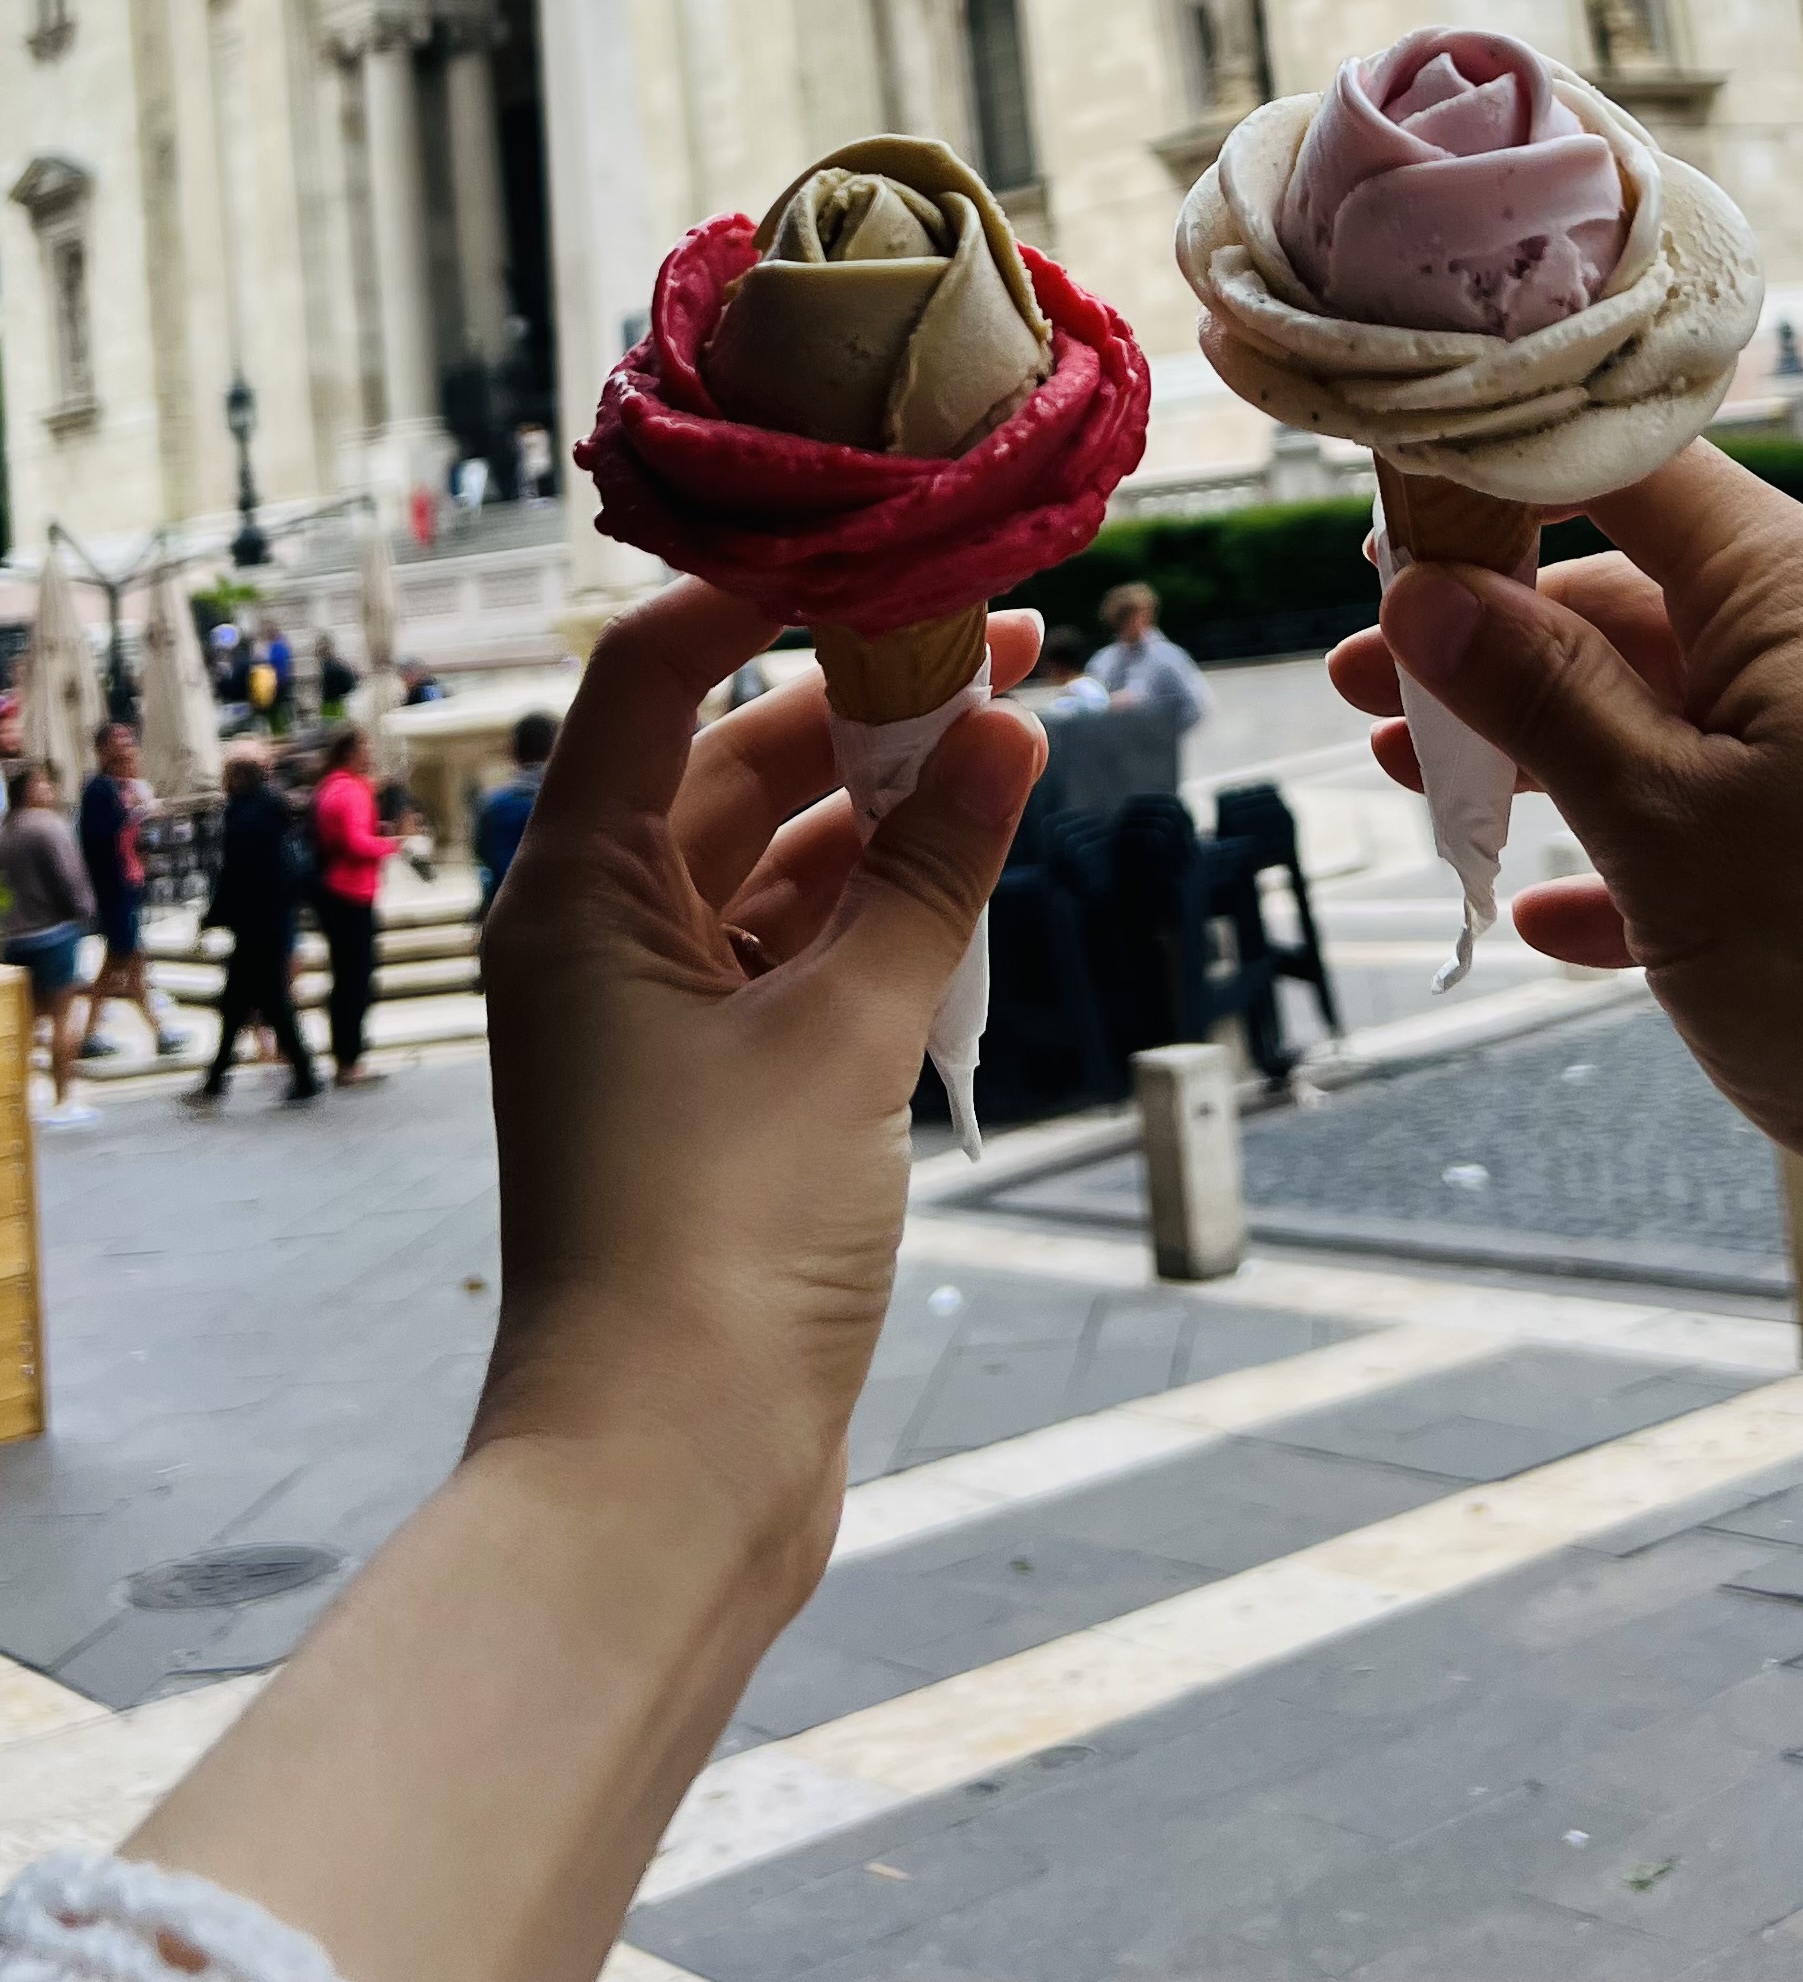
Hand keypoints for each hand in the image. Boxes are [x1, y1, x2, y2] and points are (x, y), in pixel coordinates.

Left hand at [476, 586, 1045, 1577]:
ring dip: (889, 801)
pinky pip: (802, 949)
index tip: (884, 533)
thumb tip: (1010, 725)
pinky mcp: (716, 1088)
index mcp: (576, 888)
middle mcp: (598, 931)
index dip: (759, 586)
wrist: (665, 1474)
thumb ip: (934, 872)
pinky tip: (981, 866)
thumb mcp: (847, 1032)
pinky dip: (884, 906)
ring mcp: (656, 1013)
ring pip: (778, 855)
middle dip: (865, 697)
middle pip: (730, 759)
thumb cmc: (718, 1244)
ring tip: (1020, 734)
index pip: (652, 671)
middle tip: (1006, 634)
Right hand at [1332, 444, 1802, 1368]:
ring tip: (1416, 779)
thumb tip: (1430, 597)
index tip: (1380, 523)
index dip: (1490, 478)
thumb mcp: (1666, 818)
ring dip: (1539, 750)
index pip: (1615, 463)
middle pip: (1624, 597)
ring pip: (1661, 717)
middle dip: (1487, 641)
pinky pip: (1715, 822)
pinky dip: (1624, 856)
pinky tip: (1547, 916)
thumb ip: (1541, 700)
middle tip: (1361, 688)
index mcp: (1783, 586)